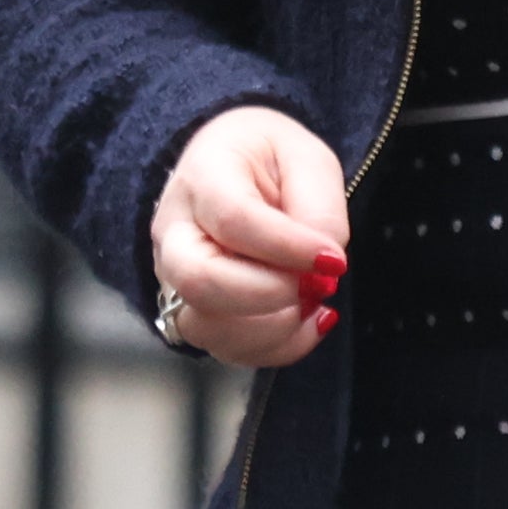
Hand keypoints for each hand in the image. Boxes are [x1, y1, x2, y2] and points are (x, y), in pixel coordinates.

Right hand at [148, 105, 351, 365]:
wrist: (232, 169)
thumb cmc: (270, 159)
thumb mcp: (307, 159)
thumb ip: (319, 209)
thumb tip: (324, 265)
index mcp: (203, 175)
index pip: (234, 220)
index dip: (287, 248)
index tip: (333, 260)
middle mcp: (175, 231)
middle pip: (200, 281)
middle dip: (270, 295)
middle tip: (317, 284)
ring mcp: (174, 278)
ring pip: (205, 326)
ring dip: (274, 328)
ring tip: (314, 301)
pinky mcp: (191, 312)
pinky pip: (224, 348)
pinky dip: (275, 347)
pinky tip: (307, 320)